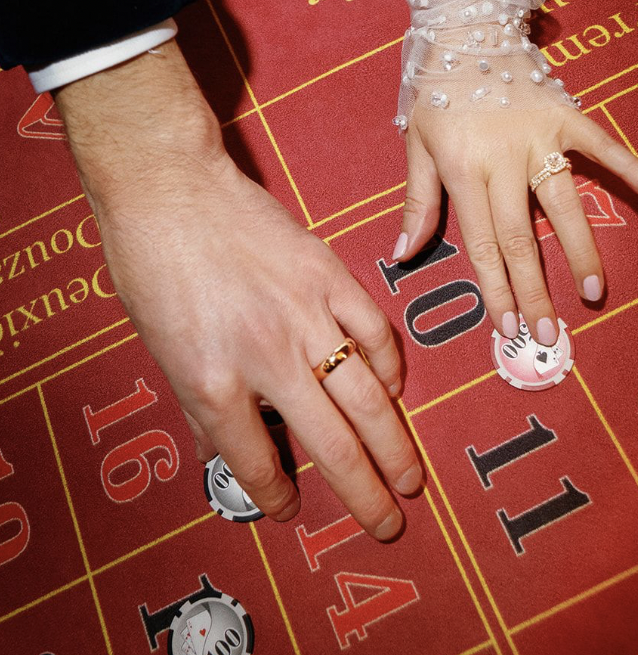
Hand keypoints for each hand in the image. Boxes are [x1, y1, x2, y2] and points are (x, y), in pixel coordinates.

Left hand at [54, 43, 420, 539]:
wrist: (170, 190)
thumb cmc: (151, 266)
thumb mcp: (160, 350)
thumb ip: (201, 406)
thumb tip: (226, 449)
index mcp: (212, 381)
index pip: (256, 462)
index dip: (277, 497)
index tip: (291, 510)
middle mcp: (266, 357)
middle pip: (331, 444)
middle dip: (364, 493)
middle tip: (387, 522)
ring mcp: (305, 314)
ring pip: (367, 397)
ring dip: (394, 445)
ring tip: (410, 479)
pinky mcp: (329, 277)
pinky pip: (373, 333)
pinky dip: (388, 367)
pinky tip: (392, 391)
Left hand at [393, 100, 637, 344]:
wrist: (465, 25)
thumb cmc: (434, 88)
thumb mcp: (414, 141)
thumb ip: (417, 201)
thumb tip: (401, 255)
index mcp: (463, 168)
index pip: (482, 243)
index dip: (496, 288)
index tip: (507, 326)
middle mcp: (503, 158)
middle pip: (522, 237)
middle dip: (534, 289)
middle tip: (547, 333)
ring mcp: (539, 136)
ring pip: (564, 204)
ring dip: (579, 251)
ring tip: (593, 292)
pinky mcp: (566, 114)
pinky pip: (603, 146)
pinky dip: (632, 169)